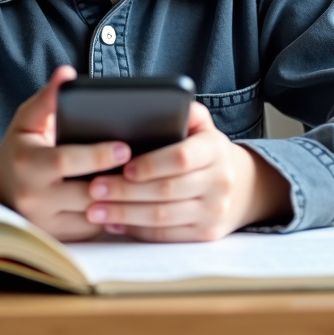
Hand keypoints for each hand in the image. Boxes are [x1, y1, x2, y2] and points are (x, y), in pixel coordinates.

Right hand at [0, 66, 131, 240]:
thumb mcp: (28, 118)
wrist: (0, 186)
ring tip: (148, 183)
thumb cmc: (21, 145)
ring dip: (121, 201)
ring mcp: (47, 222)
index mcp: (28, 164)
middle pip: (85, 193)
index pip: (66, 160)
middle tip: (148, 167)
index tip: (124, 147)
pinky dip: (114, 214)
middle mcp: (34, 197)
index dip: (96, 155)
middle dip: (118, 181)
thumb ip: (48, 97)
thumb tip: (66, 73)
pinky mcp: (59, 236)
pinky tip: (135, 199)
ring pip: (93, 215)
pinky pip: (94, 228)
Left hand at [84, 101, 290, 241]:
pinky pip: (166, 234)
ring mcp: (214, 211)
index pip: (182, 157)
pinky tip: (114, 223)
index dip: (151, 164)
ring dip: (124, 213)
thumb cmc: (203, 148)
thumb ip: (181, 109)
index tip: (123, 166)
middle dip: (125, 191)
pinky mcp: (205, 234)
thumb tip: (157, 99)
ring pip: (162, 216)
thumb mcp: (200, 123)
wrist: (239, 185)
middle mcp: (219, 182)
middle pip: (166, 190)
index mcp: (215, 149)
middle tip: (94, 187)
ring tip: (94, 209)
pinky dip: (137, 229)